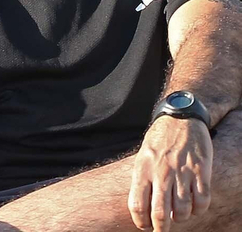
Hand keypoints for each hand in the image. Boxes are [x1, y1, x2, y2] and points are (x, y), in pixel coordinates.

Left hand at [129, 115, 212, 230]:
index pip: (137, 205)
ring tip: (179, 216)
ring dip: (182, 218)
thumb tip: (143, 208)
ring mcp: (182, 172)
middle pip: (160, 213)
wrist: (180, 119)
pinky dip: (199, 210)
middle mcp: (162, 173)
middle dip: (162, 228)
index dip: (141, 222)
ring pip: (183, 210)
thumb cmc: (158, 141)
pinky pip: (202, 200)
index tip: (145, 227)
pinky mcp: (201, 170)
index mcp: (143, 170)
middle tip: (163, 231)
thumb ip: (142, 180)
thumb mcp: (142, 157)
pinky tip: (195, 208)